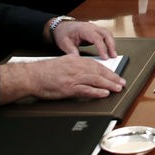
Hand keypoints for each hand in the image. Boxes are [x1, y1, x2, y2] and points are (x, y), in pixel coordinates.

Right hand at [0, 53, 124, 102]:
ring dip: (109, 85)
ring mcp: (74, 78)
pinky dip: (97, 92)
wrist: (32, 76)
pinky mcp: (69, 88)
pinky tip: (104, 93)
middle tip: (122, 83)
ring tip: (118, 88)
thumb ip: (74, 63)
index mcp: (76, 61)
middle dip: (113, 78)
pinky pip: (86, 90)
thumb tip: (81, 63)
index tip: (116, 75)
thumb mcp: (63, 62)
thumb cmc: (45, 71)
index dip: (108, 71)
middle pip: (100, 72)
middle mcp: (77, 68)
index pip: (97, 65)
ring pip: (96, 80)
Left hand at [51, 19, 117, 58]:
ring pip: (108, 33)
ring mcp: (94, 28)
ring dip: (112, 43)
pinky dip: (109, 42)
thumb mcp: (65, 43)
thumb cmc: (63, 33)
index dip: (102, 48)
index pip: (96, 38)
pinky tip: (109, 50)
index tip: (104, 57)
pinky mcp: (95, 31)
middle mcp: (91, 27)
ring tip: (113, 54)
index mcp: (84, 29)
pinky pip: (105, 35)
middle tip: (113, 56)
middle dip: (111, 45)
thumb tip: (80, 61)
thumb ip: (72, 52)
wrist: (61, 26)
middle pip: (106, 34)